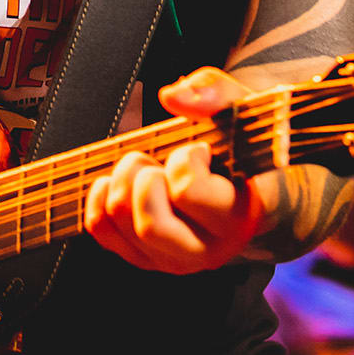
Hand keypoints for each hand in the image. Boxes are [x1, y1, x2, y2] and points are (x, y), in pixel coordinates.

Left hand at [82, 67, 274, 272]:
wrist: (253, 192)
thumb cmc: (245, 151)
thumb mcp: (244, 114)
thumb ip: (217, 94)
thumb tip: (173, 96)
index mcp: (240, 219)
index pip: (189, 193)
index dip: (185, 160)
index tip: (200, 150)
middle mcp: (208, 251)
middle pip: (150, 225)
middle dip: (143, 178)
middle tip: (161, 162)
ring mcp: (175, 259)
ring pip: (121, 223)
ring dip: (123, 181)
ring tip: (147, 168)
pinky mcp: (146, 258)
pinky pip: (100, 229)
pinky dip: (100, 196)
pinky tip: (122, 181)